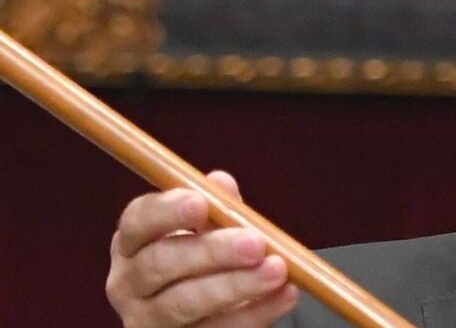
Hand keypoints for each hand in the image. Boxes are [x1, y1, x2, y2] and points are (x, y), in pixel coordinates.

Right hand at [106, 171, 299, 326]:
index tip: (201, 202)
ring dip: (235, 285)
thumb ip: (217, 208)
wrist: (206, 318)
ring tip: (277, 269)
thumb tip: (221, 182)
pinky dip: (255, 313)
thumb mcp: (209, 232)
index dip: (166, 211)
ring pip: (184, 304)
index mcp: (132, 244)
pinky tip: (286, 294)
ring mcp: (148, 321)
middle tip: (256, 243)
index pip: (137, 222)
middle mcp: (129, 284)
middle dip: (211, 251)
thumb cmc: (203, 263)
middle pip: (160, 264)